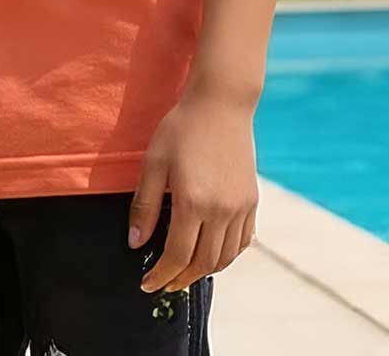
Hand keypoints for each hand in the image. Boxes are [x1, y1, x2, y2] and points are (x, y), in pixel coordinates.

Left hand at [129, 88, 258, 293]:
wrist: (221, 102)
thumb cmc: (182, 128)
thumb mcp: (154, 162)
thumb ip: (145, 206)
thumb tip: (136, 244)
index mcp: (193, 201)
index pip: (177, 256)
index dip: (161, 275)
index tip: (147, 284)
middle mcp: (221, 210)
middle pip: (203, 263)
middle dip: (181, 280)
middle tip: (164, 284)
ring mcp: (241, 206)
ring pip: (225, 257)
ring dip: (204, 271)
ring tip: (185, 272)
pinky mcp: (252, 200)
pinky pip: (243, 241)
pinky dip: (227, 255)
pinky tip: (212, 252)